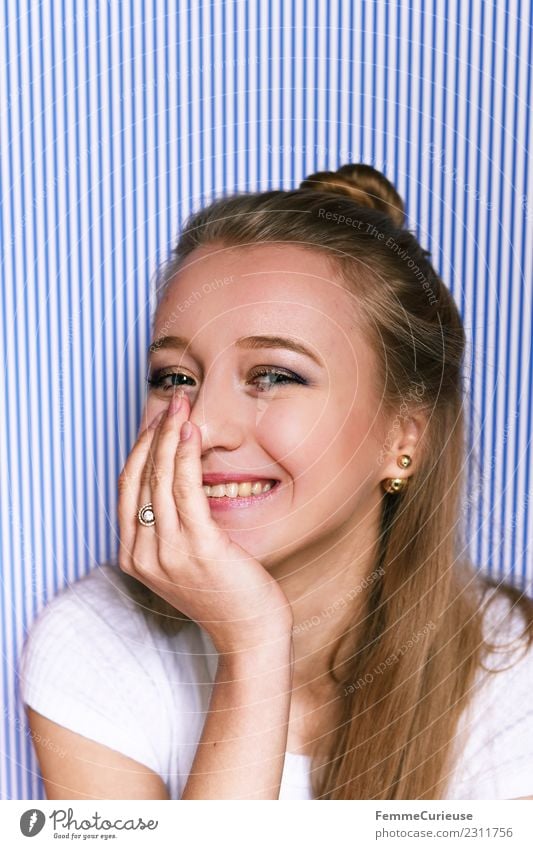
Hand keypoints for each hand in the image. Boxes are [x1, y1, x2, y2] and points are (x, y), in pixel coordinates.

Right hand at [117, 390, 292, 656]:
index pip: (127, 489)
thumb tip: (172, 479)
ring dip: (169, 435)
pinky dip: (185, 456)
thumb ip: (170, 526)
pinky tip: (192, 433)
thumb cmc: (225, 592)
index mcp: (133, 556)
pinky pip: (185, 490)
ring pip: (158, 478)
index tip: (157, 422)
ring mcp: (167, 553)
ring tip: (182, 406)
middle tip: (173, 402)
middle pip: (139, 477)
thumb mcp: (184, 559)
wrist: (249, 632)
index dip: (138, 449)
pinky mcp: (197, 548)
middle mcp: (143, 554)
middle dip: (153, 433)